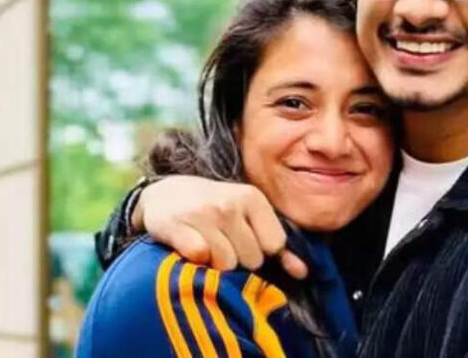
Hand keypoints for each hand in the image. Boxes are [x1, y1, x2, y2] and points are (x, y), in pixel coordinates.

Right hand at [132, 176, 308, 278]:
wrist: (164, 195)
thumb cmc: (214, 209)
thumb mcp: (247, 216)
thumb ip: (276, 245)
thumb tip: (303, 272)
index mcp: (252, 197)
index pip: (274, 245)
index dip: (261, 251)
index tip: (244, 241)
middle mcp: (229, 203)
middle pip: (251, 259)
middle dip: (238, 260)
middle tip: (222, 243)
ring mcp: (202, 214)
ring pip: (226, 264)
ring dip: (216, 264)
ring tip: (206, 246)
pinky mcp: (176, 227)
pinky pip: (199, 259)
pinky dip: (195, 261)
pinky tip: (189, 248)